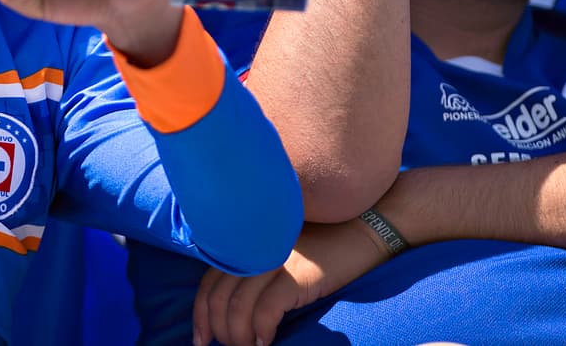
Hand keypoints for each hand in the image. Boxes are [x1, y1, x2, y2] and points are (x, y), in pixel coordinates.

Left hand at [192, 219, 390, 345]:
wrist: (364, 230)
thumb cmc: (322, 248)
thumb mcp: (279, 255)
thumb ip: (254, 271)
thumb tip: (232, 313)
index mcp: (245, 245)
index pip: (208, 284)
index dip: (201, 316)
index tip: (201, 339)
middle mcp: (252, 250)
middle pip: (217, 298)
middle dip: (218, 331)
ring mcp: (273, 261)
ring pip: (237, 308)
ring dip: (238, 337)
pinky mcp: (296, 275)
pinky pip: (265, 311)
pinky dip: (261, 331)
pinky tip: (266, 342)